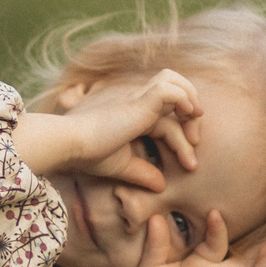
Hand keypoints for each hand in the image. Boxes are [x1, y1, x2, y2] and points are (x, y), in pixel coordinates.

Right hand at [16, 69, 203, 191]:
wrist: (70, 145)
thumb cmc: (88, 154)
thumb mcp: (121, 166)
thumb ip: (141, 173)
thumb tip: (161, 185)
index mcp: (133, 113)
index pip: (167, 113)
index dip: (182, 134)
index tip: (189, 162)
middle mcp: (136, 100)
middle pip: (174, 92)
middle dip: (191, 115)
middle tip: (195, 142)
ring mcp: (137, 97)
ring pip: (173, 80)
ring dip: (190, 98)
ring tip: (195, 124)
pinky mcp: (138, 101)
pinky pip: (169, 89)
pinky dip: (183, 99)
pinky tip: (188, 117)